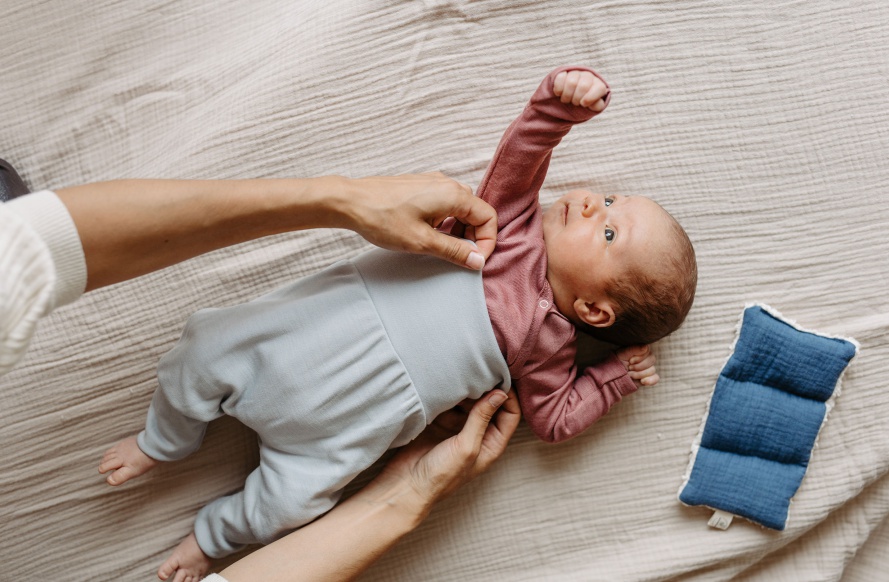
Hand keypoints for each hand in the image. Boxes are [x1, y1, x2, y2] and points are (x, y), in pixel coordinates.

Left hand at [343, 172, 496, 269]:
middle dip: (472, 237)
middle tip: (457, 257)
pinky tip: (427, 234)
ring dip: (457, 231)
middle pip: (475, 213)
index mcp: (453, 195)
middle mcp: (447, 184)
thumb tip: (478, 261)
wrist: (350, 201)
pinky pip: (444, 204)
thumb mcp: (422, 241)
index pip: (488, 217)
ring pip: (460, 209)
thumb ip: (454, 251)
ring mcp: (433, 183)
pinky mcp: (420, 187)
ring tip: (439, 247)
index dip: (486, 242)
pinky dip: (444, 222)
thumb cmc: (382, 218)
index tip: (474, 261)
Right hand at [376, 390, 520, 513]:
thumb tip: (500, 393)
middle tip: (479, 373)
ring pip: (469, 401)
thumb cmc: (441, 475)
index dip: (509, 397)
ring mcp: (458, 428)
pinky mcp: (439, 423)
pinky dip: (450, 393)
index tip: (499, 379)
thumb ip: (482, 418)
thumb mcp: (466, 446)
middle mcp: (478, 434)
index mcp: (491, 444)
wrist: (406, 484)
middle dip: (486, 389)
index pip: (510, 414)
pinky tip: (447, 384)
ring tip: (462, 376)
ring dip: (466, 390)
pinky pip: (450, 403)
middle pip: (491, 405)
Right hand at [553, 70, 608, 111]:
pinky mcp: (563, 72)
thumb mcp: (592, 106)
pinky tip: (559, 93)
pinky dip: (558, 89)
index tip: (583, 104)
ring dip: (566, 96)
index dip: (591, 98)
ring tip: (566, 99)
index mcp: (598, 84)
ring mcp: (576, 73)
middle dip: (577, 99)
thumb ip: (596, 105)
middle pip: (583, 86)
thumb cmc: (583, 102)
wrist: (571, 97)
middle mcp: (588, 76)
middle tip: (574, 103)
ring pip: (571, 82)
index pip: (599, 88)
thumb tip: (592, 103)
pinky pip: (560, 78)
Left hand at [616, 345, 658, 387]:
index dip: (639, 358)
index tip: (630, 361)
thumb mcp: (622, 353)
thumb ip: (633, 349)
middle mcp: (646, 358)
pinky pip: (656, 378)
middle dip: (639, 366)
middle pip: (652, 360)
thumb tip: (645, 347)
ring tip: (630, 375)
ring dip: (639, 374)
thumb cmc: (618, 362)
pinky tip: (643, 381)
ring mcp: (648, 368)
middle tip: (629, 368)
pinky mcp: (649, 377)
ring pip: (652, 370)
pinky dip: (650, 380)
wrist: (615, 376)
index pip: (648, 351)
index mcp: (641, 350)